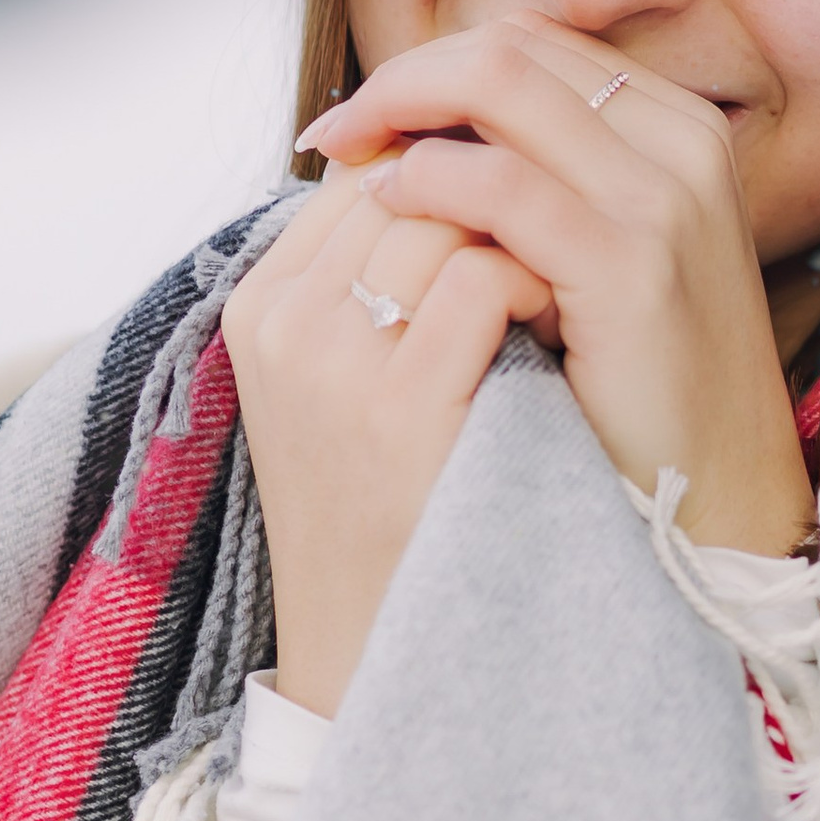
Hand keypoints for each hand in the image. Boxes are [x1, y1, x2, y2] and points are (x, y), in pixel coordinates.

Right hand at [220, 161, 553, 717]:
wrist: (381, 643)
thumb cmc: (390, 504)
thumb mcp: (343, 383)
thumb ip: (366, 284)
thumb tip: (433, 177)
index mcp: (261, 308)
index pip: (356, 178)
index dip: (443, 180)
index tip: (503, 221)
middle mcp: (285, 324)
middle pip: (400, 185)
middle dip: (485, 201)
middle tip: (544, 244)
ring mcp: (335, 362)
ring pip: (443, 217)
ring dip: (517, 236)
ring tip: (552, 287)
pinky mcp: (400, 403)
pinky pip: (481, 276)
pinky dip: (534, 280)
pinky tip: (558, 320)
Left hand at [303, 14, 818, 562]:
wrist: (722, 503)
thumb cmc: (647, 395)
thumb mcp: (607, 262)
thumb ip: (548, 188)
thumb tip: (422, 139)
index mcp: (680, 133)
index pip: (532, 47)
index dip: (434, 67)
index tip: (365, 117)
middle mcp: (683, 144)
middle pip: (510, 49)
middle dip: (403, 79)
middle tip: (334, 135)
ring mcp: (665, 197)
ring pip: (500, 86)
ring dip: (402, 117)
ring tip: (349, 171)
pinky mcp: (632, 263)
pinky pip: (503, 184)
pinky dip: (430, 183)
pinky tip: (390, 212)